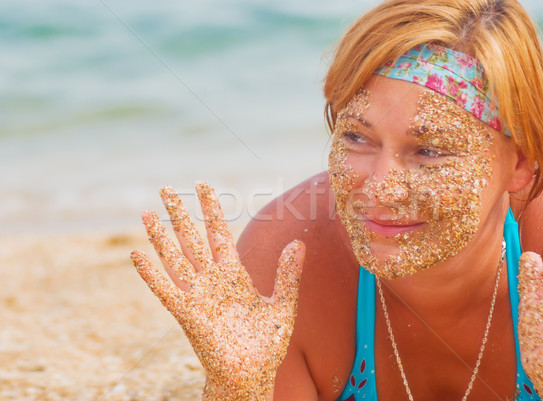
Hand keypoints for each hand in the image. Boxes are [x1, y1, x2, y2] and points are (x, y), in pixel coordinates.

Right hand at [131, 183, 304, 400]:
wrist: (253, 375)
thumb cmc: (267, 344)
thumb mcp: (283, 305)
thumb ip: (289, 275)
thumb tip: (299, 243)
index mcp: (234, 275)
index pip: (219, 233)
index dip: (210, 209)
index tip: (203, 185)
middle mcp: (213, 280)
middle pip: (192, 239)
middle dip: (179, 213)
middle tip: (166, 188)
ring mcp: (198, 296)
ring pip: (175, 258)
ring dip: (160, 236)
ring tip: (146, 213)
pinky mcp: (187, 314)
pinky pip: (165, 290)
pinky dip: (151, 273)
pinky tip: (137, 254)